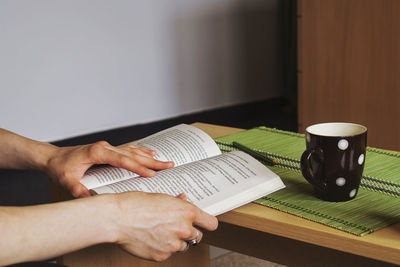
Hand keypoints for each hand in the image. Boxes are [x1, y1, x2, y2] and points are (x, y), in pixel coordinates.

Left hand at [45, 141, 173, 197]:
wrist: (53, 157)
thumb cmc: (60, 167)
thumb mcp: (66, 180)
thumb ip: (77, 189)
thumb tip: (88, 198)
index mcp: (98, 152)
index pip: (123, 160)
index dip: (138, 167)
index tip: (152, 174)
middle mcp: (105, 147)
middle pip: (133, 154)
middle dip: (152, 162)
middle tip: (169, 165)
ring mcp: (108, 147)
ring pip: (133, 151)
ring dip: (149, 156)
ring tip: (165, 160)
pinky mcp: (108, 149)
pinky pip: (129, 149)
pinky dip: (141, 152)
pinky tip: (150, 153)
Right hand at [112, 191, 217, 260]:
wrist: (117, 218)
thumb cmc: (136, 204)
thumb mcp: (161, 197)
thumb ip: (177, 203)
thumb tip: (184, 201)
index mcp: (187, 212)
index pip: (211, 223)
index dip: (206, 223)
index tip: (203, 224)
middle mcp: (184, 229)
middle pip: (198, 236)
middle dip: (189, 232)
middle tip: (176, 227)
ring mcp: (173, 244)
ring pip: (183, 246)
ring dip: (176, 241)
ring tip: (160, 231)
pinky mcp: (162, 256)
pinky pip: (168, 253)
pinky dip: (162, 248)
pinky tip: (151, 238)